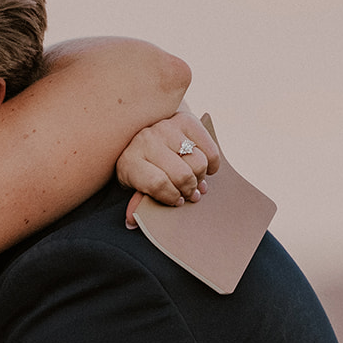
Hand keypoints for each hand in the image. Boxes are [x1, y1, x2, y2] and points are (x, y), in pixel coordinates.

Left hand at [116, 111, 220, 225]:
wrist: (143, 130)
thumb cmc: (142, 167)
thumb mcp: (135, 185)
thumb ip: (138, 202)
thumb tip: (131, 222)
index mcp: (130, 161)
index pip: (158, 183)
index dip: (172, 197)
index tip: (177, 201)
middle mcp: (146, 140)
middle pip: (182, 174)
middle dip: (189, 190)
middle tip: (190, 194)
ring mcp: (166, 128)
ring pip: (198, 163)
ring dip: (200, 177)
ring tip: (194, 180)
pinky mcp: (185, 120)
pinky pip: (210, 150)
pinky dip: (212, 164)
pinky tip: (204, 168)